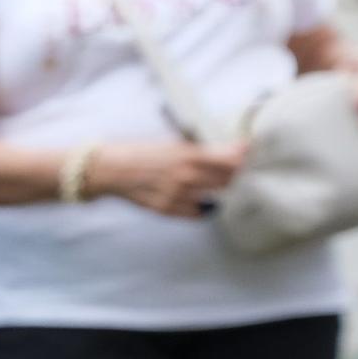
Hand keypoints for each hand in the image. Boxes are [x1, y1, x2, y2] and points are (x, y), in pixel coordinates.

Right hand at [93, 140, 246, 217]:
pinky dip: (204, 207)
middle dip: (233, 174)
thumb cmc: (139, 153)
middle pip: (227, 180)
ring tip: (216, 184)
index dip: (242, 156)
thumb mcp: (171, 144)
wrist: (110, 169)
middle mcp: (186, 177)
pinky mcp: (167, 210)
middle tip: (233, 170)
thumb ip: (200, 150)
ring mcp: (177, 196)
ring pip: (215, 197)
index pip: (230, 160)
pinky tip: (201, 200)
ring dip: (219, 191)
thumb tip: (230, 151)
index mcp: (188, 155)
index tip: (247, 153)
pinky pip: (198, 213)